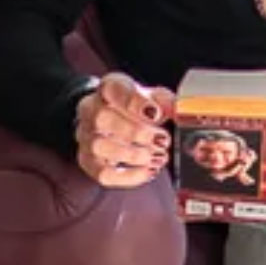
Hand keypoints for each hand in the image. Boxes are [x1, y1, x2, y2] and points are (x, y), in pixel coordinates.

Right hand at [75, 72, 176, 188]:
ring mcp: (86, 137)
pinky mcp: (88, 161)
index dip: (134, 102)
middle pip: (102, 118)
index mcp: (108, 88)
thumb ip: (166, 103)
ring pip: (99, 146)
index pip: (112, 88)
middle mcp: (90, 110)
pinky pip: (103, 173)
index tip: (156, 113)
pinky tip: (148, 171)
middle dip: (136, 132)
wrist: (113, 121)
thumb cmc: (134, 109)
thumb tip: (179, 111)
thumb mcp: (152, 98)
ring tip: (157, 157)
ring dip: (133, 155)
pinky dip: (128, 176)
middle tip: (162, 140)